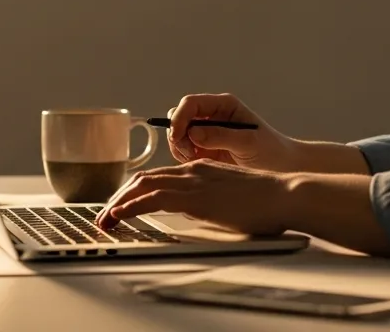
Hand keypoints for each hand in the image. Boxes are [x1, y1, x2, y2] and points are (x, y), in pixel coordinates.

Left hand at [95, 159, 289, 233]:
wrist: (285, 195)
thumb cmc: (267, 201)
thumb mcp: (232, 197)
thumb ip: (211, 200)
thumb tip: (197, 211)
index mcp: (201, 170)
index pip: (158, 176)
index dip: (135, 190)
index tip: (122, 206)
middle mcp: (193, 170)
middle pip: (144, 178)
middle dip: (120, 196)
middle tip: (106, 215)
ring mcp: (193, 181)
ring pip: (142, 186)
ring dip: (119, 203)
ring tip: (104, 220)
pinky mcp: (195, 196)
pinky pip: (153, 199)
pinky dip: (131, 207)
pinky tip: (119, 216)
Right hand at [165, 93, 296, 170]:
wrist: (282, 168)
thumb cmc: (271, 151)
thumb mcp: (248, 142)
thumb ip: (221, 136)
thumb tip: (193, 133)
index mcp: (224, 105)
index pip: (191, 103)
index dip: (179, 118)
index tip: (177, 137)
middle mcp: (213, 116)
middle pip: (180, 117)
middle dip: (178, 135)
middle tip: (189, 154)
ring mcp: (207, 133)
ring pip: (179, 135)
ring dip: (181, 148)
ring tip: (197, 161)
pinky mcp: (206, 151)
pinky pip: (184, 151)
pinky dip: (185, 159)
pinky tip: (201, 167)